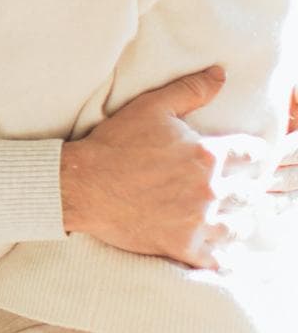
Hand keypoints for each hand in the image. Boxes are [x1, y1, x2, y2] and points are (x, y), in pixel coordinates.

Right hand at [62, 65, 265, 268]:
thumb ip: (190, 90)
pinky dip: (220, 255)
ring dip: (235, 220)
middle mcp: (210, 189)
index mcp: (207, 155)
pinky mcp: (183, 246)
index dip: (248, 152)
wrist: (82, 186)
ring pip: (238, 226)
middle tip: (233, 188)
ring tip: (227, 217)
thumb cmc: (113, 145)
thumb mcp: (150, 108)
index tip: (245, 155)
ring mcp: (198, 221)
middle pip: (247, 192)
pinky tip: (217, 251)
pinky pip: (217, 258)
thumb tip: (220, 73)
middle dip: (241, 188)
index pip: (250, 153)